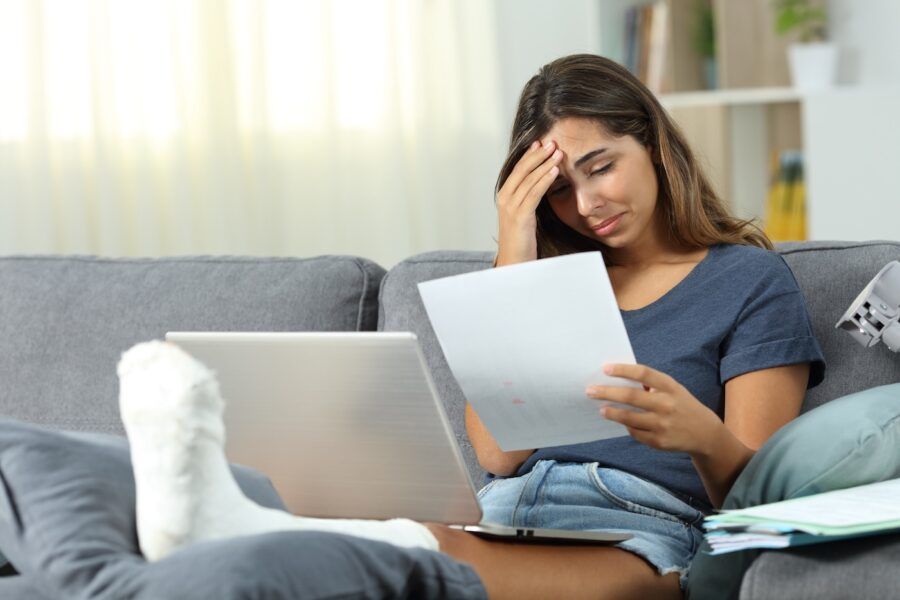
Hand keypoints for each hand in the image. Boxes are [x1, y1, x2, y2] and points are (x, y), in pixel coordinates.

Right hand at [495, 140, 562, 264]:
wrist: (514, 264)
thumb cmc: (521, 242)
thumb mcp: (524, 216)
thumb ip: (529, 200)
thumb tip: (542, 185)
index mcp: (505, 197)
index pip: (517, 170)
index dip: (529, 155)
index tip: (541, 143)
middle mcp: (505, 199)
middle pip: (522, 170)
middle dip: (537, 155)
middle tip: (552, 142)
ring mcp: (511, 207)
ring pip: (529, 179)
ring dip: (544, 164)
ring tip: (558, 152)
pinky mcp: (520, 216)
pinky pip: (534, 193)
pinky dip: (544, 180)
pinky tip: (555, 171)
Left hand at [585, 363, 723, 455]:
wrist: (705, 433)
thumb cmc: (681, 405)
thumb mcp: (673, 389)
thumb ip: (652, 384)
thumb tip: (618, 379)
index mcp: (670, 387)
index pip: (644, 373)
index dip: (623, 370)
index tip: (605, 368)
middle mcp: (667, 404)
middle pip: (632, 397)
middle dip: (607, 393)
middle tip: (590, 390)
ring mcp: (663, 424)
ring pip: (629, 418)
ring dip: (612, 412)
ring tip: (601, 409)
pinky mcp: (659, 441)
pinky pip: (635, 432)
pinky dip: (627, 426)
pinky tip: (621, 422)